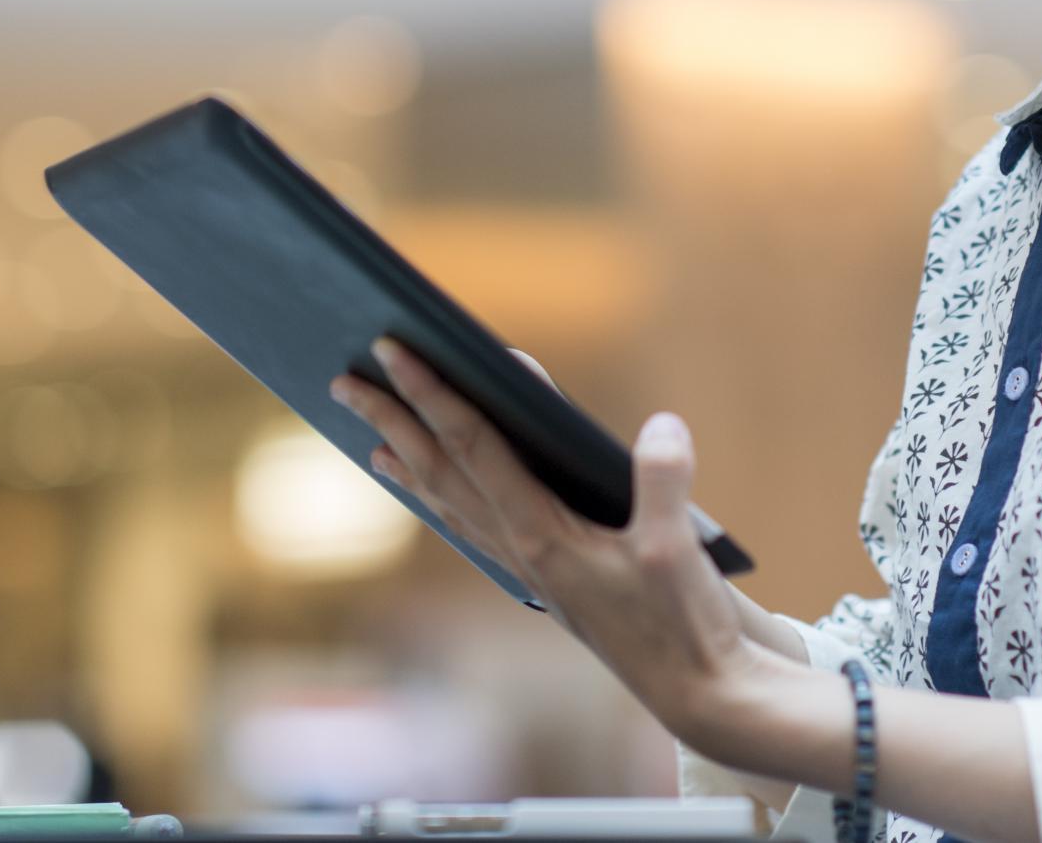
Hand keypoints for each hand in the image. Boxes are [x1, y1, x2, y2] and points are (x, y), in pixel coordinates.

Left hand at [328, 337, 772, 748]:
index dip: (432, 392)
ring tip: (371, 438)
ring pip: (450, 504)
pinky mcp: (548, 579)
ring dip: (408, 464)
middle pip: (440, 472)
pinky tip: (440, 494)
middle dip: (392, 421)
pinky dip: (445, 501)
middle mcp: (521, 550)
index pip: (472, 446)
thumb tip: (659, 427)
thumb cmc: (685, 623)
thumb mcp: (680, 548)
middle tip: (343, 380)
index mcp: (540, 535)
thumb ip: (664, 482)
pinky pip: (476, 529)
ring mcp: (529, 568)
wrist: (698, 692)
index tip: (396, 349)